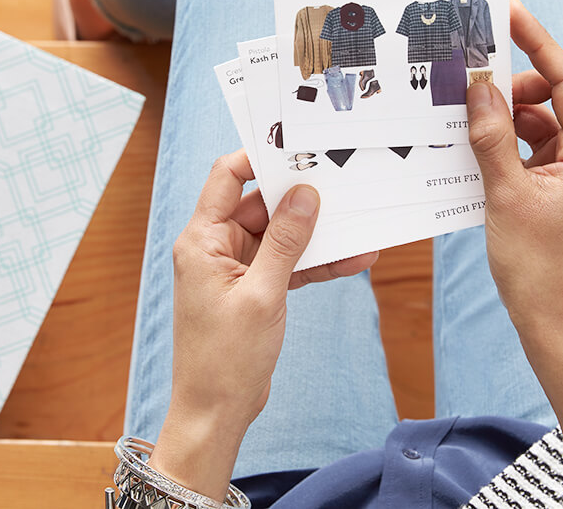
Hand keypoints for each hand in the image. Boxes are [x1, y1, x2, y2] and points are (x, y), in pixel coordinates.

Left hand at [148, 150, 377, 499]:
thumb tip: (305, 195)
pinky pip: (287, 265)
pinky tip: (354, 259)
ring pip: (280, 236)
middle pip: (260, 205)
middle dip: (301, 198)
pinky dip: (315, 263)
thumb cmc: (225, 358)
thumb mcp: (262, 294)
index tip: (298, 149)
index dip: (260, 158)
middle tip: (342, 183)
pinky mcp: (253, 290)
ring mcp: (235, 269)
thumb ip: (286, 242)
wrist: (215, 413)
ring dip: (317, 235)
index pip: (227, 177)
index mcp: (202, 239)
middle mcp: (215, 247)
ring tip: (360, 223)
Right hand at [467, 0, 562, 480]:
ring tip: (468, 124)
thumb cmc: (537, 266)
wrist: (554, 320)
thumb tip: (480, 84)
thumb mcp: (505, 194)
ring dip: (507, 117)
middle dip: (514, 86)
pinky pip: (535, 146)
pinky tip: (477, 150)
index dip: (538, 41)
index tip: (508, 12)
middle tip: (472, 87)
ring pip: (543, 120)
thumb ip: (491, 134)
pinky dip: (508, 142)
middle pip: (556, 94)